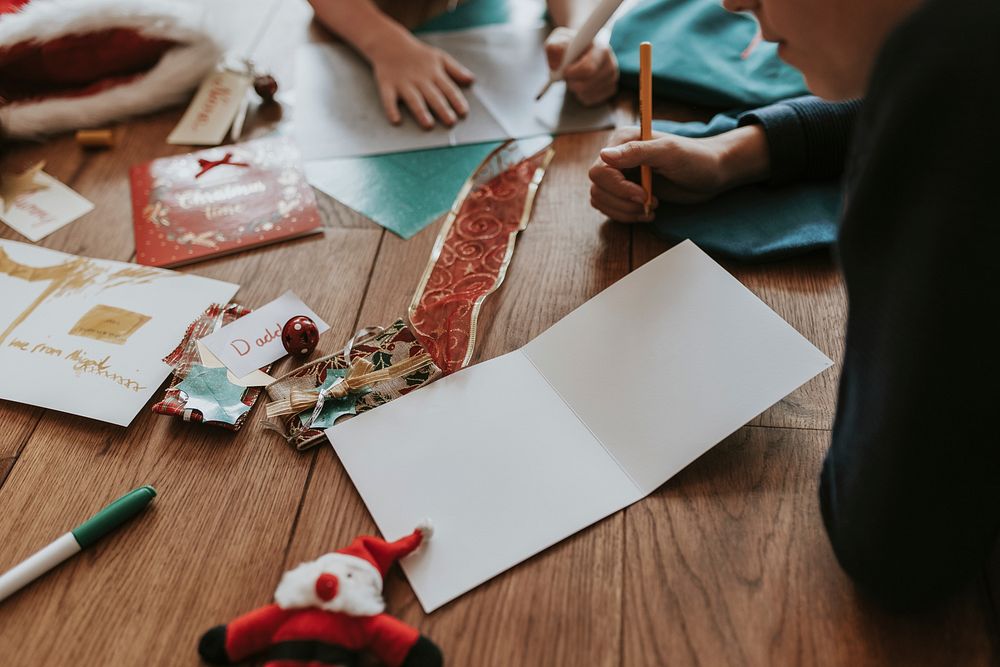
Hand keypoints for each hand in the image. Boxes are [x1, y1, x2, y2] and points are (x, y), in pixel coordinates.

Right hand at [367, 34, 474, 128]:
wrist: (390, 43)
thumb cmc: (419, 55)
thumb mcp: (439, 57)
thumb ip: (456, 70)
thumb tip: (472, 80)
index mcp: (434, 73)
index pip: (448, 88)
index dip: (456, 100)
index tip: (464, 113)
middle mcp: (420, 80)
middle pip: (433, 96)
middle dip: (442, 109)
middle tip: (450, 122)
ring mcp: (403, 83)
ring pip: (414, 99)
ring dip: (421, 111)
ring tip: (428, 124)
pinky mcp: (387, 85)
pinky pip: (388, 99)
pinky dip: (391, 109)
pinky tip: (396, 121)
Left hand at [544, 27, 617, 105]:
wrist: (579, 50)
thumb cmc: (570, 46)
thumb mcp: (558, 40)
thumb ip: (555, 46)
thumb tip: (556, 57)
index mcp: (601, 49)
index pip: (588, 68)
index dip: (573, 73)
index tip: (564, 71)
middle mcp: (611, 63)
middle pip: (586, 85)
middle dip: (571, 82)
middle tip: (566, 74)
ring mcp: (612, 78)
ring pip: (586, 93)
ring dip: (574, 88)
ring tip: (574, 77)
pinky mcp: (610, 89)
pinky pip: (589, 100)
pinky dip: (580, 95)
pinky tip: (580, 83)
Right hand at [588, 125, 769, 221]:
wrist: (711, 173)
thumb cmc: (695, 158)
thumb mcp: (669, 152)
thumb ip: (637, 152)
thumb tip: (604, 154)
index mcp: (623, 142)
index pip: (600, 170)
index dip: (618, 188)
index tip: (644, 195)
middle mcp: (617, 158)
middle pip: (597, 188)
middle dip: (622, 202)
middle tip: (648, 203)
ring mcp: (621, 176)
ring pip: (600, 200)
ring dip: (623, 211)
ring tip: (649, 209)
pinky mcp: (626, 192)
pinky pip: (609, 208)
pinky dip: (626, 215)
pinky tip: (647, 212)